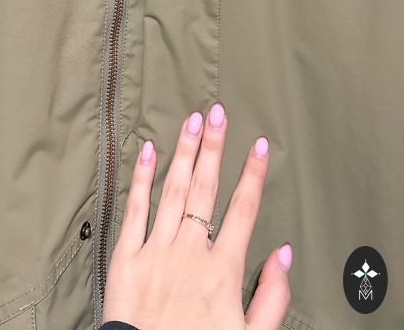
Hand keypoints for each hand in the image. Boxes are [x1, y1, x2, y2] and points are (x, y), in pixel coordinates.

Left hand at [102, 103, 291, 329]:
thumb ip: (271, 296)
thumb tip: (283, 253)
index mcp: (222, 270)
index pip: (242, 210)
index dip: (252, 174)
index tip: (258, 145)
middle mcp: (190, 252)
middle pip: (205, 189)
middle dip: (214, 147)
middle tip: (217, 112)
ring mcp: (156, 251)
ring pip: (172, 191)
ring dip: (184, 153)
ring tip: (191, 121)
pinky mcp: (125, 257)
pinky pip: (134, 210)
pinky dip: (142, 179)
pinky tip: (148, 151)